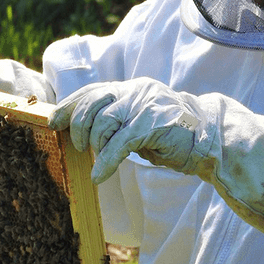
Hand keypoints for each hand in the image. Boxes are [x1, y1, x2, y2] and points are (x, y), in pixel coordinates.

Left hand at [48, 78, 205, 183]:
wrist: (210, 137)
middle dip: (78, 126)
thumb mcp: (139, 122)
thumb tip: (84, 131)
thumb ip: (116, 120)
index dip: (70, 105)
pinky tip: (100, 175)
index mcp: (131, 89)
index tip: (53, 121)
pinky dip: (106, 161)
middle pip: (92, 103)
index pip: (92, 90)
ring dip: (94, 145)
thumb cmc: (172, 134)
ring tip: (97, 159)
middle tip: (80, 147)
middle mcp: (136, 91)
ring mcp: (146, 106)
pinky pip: (120, 143)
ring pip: (103, 121)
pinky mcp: (154, 124)